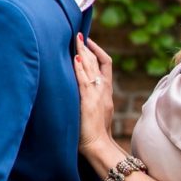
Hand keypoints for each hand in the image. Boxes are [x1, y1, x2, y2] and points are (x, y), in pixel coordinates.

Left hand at [73, 34, 114, 155]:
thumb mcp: (98, 110)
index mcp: (106, 91)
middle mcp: (103, 90)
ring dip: (83, 52)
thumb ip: (93, 97)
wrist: (99, 146)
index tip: (89, 41)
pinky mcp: (87, 102)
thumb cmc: (95, 132)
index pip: (105, 65)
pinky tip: (75, 58)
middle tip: (79, 35)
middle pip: (98, 62)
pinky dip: (80, 69)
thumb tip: (83, 88)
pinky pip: (84, 81)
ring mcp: (96, 95)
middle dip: (88, 47)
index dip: (98, 51)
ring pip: (91, 68)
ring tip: (76, 40)